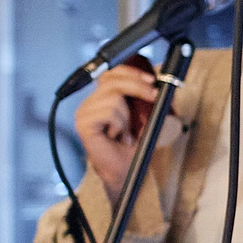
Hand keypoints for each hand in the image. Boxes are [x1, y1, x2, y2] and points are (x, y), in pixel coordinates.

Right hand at [72, 61, 160, 199]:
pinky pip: (108, 112)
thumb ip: (146, 100)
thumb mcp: (144, 118)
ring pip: (113, 98)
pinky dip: (119, 124)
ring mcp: (84, 113)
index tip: (152, 80)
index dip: (131, 72)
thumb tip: (159, 85)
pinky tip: (116, 135)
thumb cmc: (132, 146)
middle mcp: (89, 103)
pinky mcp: (83, 124)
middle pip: (112, 80)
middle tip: (153, 96)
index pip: (111, 73)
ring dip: (126, 116)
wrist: (124, 170)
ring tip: (124, 131)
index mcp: (100, 98)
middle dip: (137, 87)